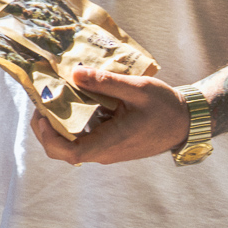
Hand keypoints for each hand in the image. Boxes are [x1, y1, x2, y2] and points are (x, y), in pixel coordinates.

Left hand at [30, 68, 190, 165]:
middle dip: (46, 125)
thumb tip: (74, 74)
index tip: (42, 113)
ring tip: (54, 92)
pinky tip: (75, 96)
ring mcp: (106, 149)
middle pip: (62, 149)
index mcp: (110, 143)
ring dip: (58, 120)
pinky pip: (83, 135)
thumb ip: (106, 82)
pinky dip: (73, 119)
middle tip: (43, 97)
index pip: (69, 153)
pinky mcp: (109, 142)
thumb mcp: (139, 89)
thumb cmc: (165, 107)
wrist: (184, 122)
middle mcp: (104, 151)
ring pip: (70, 142)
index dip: (49, 136)